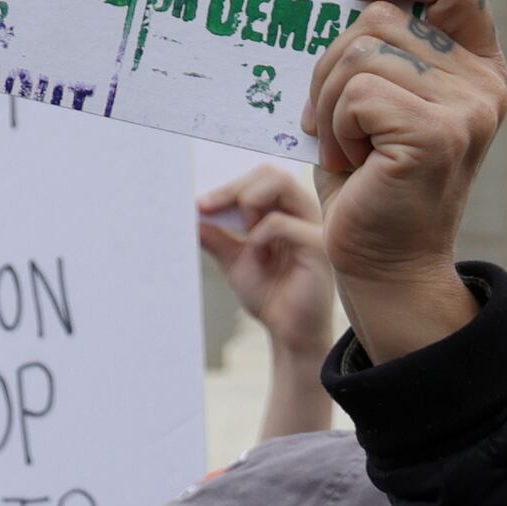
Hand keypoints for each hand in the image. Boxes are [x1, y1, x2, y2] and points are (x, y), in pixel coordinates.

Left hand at [199, 159, 341, 346]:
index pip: (261, 177)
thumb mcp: (234, 259)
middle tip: (208, 208)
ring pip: (280, 185)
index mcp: (288, 211)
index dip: (228, 185)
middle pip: (270, 173)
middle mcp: (304, 213)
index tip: (201, 204)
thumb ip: (216, 235)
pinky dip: (259, 235)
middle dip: (233, 189)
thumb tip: (189, 215)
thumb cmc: (270, 295)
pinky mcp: (317, 247)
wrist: (287, 332)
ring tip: (243, 234)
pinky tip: (258, 255)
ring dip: (248, 203)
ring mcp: (314, 227)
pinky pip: (281, 223)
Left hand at [303, 0, 505, 364]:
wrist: (387, 264)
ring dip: (330, 101)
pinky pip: (357, 92)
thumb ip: (385, 45)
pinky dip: (336, 126)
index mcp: (477, 65)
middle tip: (338, 119)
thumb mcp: (383, 98)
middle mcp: (483, 83)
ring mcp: (466, 109)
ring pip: (361, 53)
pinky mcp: (436, 134)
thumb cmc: (373, 179)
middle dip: (334, 63)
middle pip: (382, 17)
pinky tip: (353, 162)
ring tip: (347, 146)